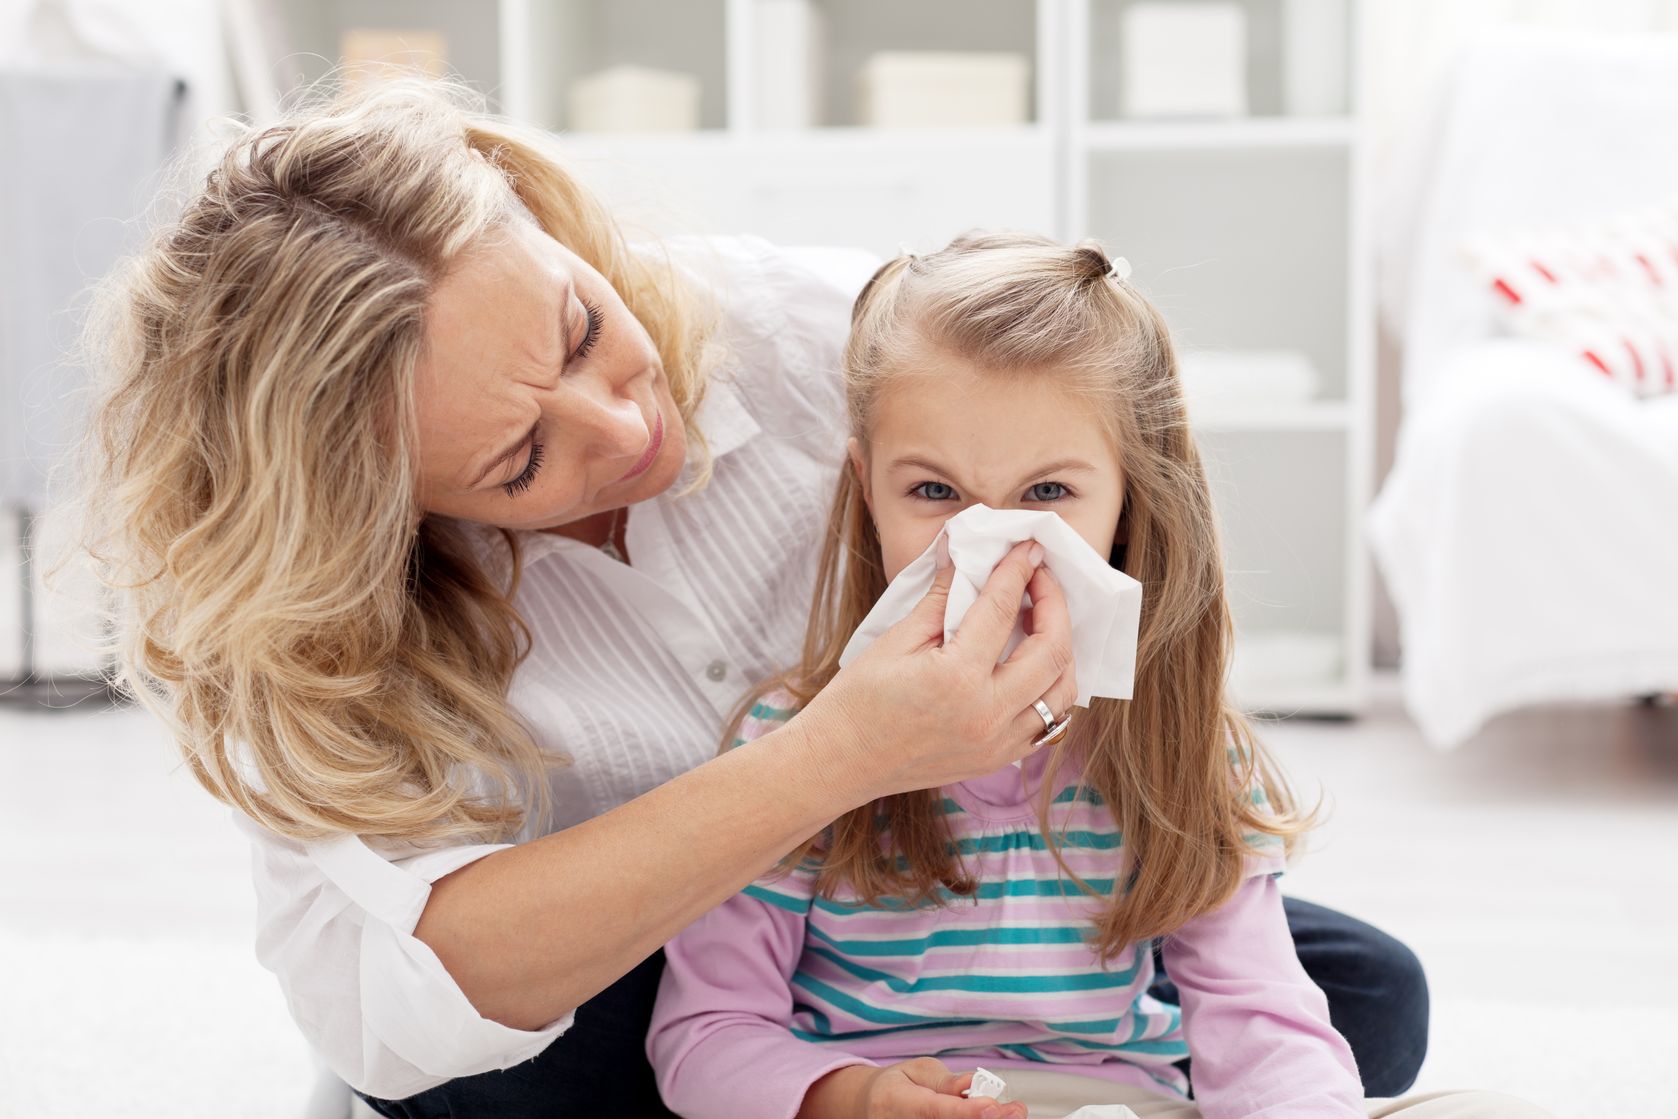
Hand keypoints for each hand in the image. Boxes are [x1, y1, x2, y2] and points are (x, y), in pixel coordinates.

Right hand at [797, 539, 1076, 804]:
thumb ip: (941, 597)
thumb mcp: (896, 639)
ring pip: (1062, 691)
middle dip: (1055, 604)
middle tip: (1040, 579)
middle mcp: (988, 714)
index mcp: (957, 678)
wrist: (840, 762)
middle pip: (1051, 650)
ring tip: (1043, 621)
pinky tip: (1035, 664)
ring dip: (1062, 649)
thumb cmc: (858, 700)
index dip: (1018, 571)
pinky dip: (1051, 688)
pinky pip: (1048, 723)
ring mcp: (998, 743)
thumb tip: (963, 555)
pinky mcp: (998, 759)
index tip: (1028, 549)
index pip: (1002, 609)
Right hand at [804, 1059, 1027, 1118]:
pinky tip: (995, 1118)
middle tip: (1015, 1110)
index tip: (992, 1106)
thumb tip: (971, 1084)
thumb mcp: (916, 1071)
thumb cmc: (898, 1086)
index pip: (935, 1111)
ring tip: (1013, 1113)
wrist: (872, 1108)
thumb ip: (945, 1081)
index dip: (965, 1112)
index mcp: (897, 1102)